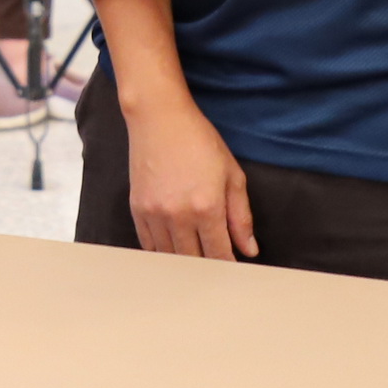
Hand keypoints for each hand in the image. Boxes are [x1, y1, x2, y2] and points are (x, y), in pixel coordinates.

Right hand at [122, 96, 256, 258]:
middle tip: (215, 268)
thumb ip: (240, 216)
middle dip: (207, 268)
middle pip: (194, 261)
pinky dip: (162, 253)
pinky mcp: (138, 210)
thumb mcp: (231, 174)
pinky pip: (149, 245)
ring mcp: (155, 214)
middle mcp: (179, 215)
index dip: (228, 266)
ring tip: (195, 261)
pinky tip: (172, 251)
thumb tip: (249, 249)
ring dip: (184, 263)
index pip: (219, 254)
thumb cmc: (199, 141)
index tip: (232, 269)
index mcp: (207, 207)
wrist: (159, 118)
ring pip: (170, 258)